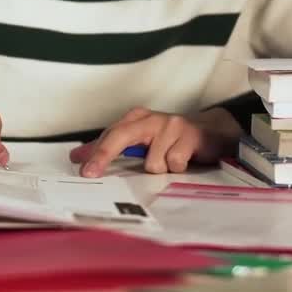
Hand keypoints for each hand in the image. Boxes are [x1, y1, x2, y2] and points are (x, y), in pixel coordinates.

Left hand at [69, 107, 240, 177]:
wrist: (212, 130)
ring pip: (152, 162)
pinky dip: (178, 168)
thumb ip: (113, 148)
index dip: (94, 152)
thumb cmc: (172, 139)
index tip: (81, 168)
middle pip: (121, 136)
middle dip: (104, 156)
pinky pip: (174, 163)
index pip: (110, 134)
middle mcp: (151, 118)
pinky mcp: (189, 135)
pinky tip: (185, 160)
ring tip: (171, 162)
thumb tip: (80, 157)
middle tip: (91, 173)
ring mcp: (170, 125)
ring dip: (161, 169)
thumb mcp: (142, 140)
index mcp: (136, 118)